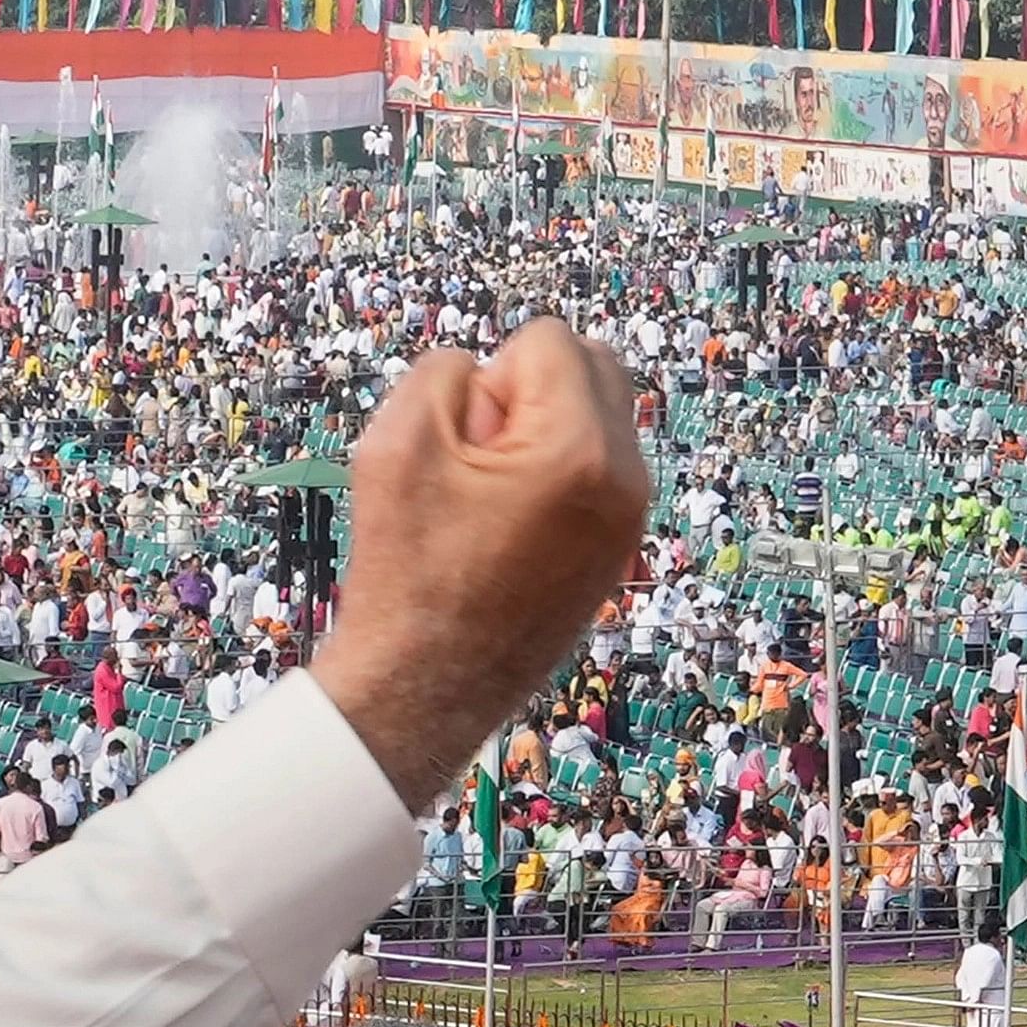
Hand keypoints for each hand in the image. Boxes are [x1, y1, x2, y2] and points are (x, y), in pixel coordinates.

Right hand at [309, 318, 650, 810]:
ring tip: (491, 499)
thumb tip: (493, 378)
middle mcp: (625, 478)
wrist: (426, 688)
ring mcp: (630, 518)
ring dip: (543, 431)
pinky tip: (508, 527)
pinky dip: (555, 474)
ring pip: (596, 415)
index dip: (491, 377)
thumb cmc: (408, 572)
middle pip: (593, 364)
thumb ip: (446, 372)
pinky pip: (597, 467)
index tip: (466, 442)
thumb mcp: (396, 440)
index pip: (549, 339)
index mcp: (579, 448)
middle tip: (480, 460)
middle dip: (532, 389)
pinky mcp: (620, 547)